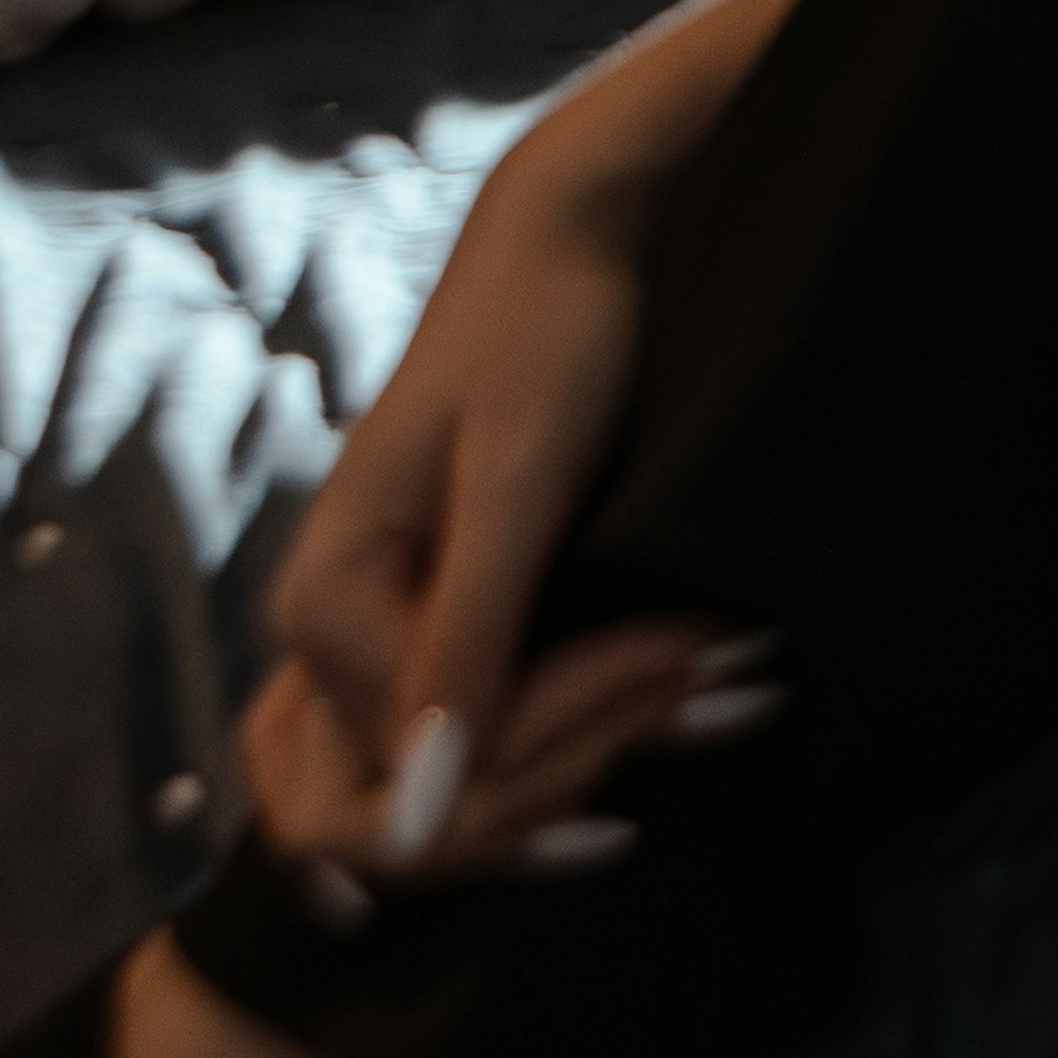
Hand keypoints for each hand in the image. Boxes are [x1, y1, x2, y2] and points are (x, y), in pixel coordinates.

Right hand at [246, 0, 841, 890]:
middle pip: (432, 807)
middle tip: (735, 691)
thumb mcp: (521, 484)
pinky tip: (668, 715)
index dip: (571, 744)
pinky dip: (577, 735)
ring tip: (729, 696)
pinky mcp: (424, 618)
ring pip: (459, 785)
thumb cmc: (550, 334)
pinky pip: (478, 732)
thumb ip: (466, 640)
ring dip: (590, 762)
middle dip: (582, 769)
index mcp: (326, 608)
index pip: (431, 778)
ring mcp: (368, 634)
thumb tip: (410, 821)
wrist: (565, 235)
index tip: (704, 672)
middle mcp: (322, 636)